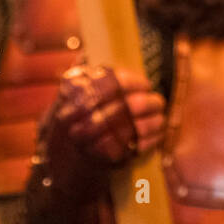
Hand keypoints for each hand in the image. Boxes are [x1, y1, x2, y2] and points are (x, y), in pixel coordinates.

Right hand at [38, 65, 165, 200]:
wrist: (62, 171)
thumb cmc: (72, 128)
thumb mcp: (67, 99)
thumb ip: (81, 76)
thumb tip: (88, 51)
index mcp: (70, 95)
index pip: (108, 81)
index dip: (131, 81)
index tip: (144, 83)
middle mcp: (76, 116)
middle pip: (124, 105)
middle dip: (147, 102)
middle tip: (157, 101)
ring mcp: (88, 140)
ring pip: (132, 125)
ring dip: (153, 121)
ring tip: (160, 117)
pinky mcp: (103, 161)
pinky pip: (134, 146)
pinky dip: (150, 140)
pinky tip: (157, 135)